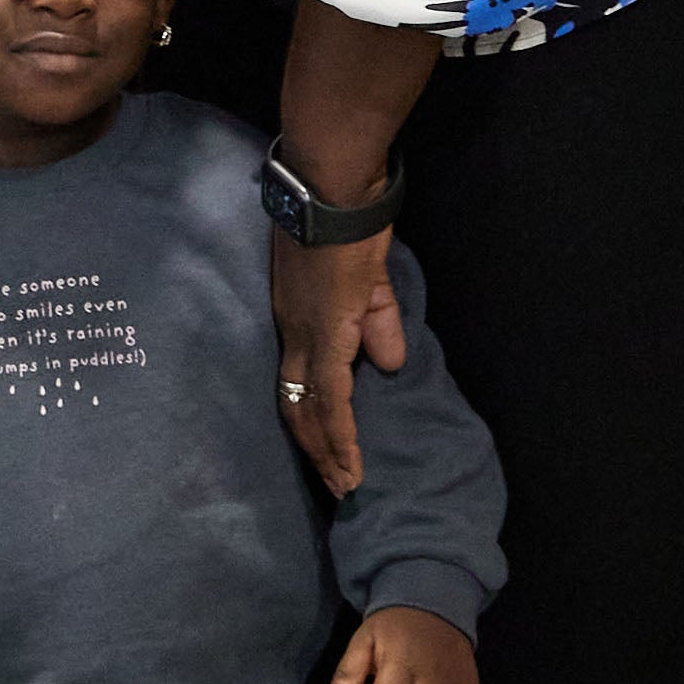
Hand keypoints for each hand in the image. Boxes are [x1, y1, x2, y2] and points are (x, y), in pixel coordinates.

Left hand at [270, 231, 408, 496]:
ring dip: (327, 452)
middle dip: (314, 447)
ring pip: (311, 410)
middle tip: (333, 484)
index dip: (310, 417)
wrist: (333, 196)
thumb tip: (389, 364)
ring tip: (343, 487)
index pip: (299, 381)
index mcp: (299, 322)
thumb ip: (376, 323)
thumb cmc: (348, 227)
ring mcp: (307, 338)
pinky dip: (340, 436)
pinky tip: (349, 464)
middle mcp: (294, 335)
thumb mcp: (367, 283)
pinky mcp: (327, 337)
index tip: (322, 451)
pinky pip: (332, 398)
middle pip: (296, 404)